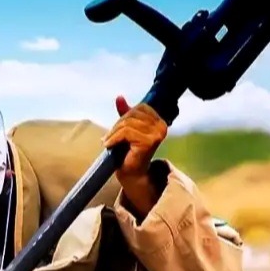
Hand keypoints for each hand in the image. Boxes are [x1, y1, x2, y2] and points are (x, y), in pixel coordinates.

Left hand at [103, 95, 167, 215]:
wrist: (132, 174)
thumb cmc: (130, 152)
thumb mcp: (128, 128)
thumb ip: (126, 113)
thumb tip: (119, 97)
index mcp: (159, 121)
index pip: (140, 107)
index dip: (125, 115)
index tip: (116, 128)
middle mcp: (161, 126)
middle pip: (133, 114)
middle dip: (118, 124)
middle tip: (109, 137)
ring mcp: (156, 134)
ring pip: (127, 123)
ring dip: (114, 132)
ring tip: (108, 142)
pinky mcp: (148, 142)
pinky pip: (126, 132)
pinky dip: (114, 138)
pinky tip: (109, 145)